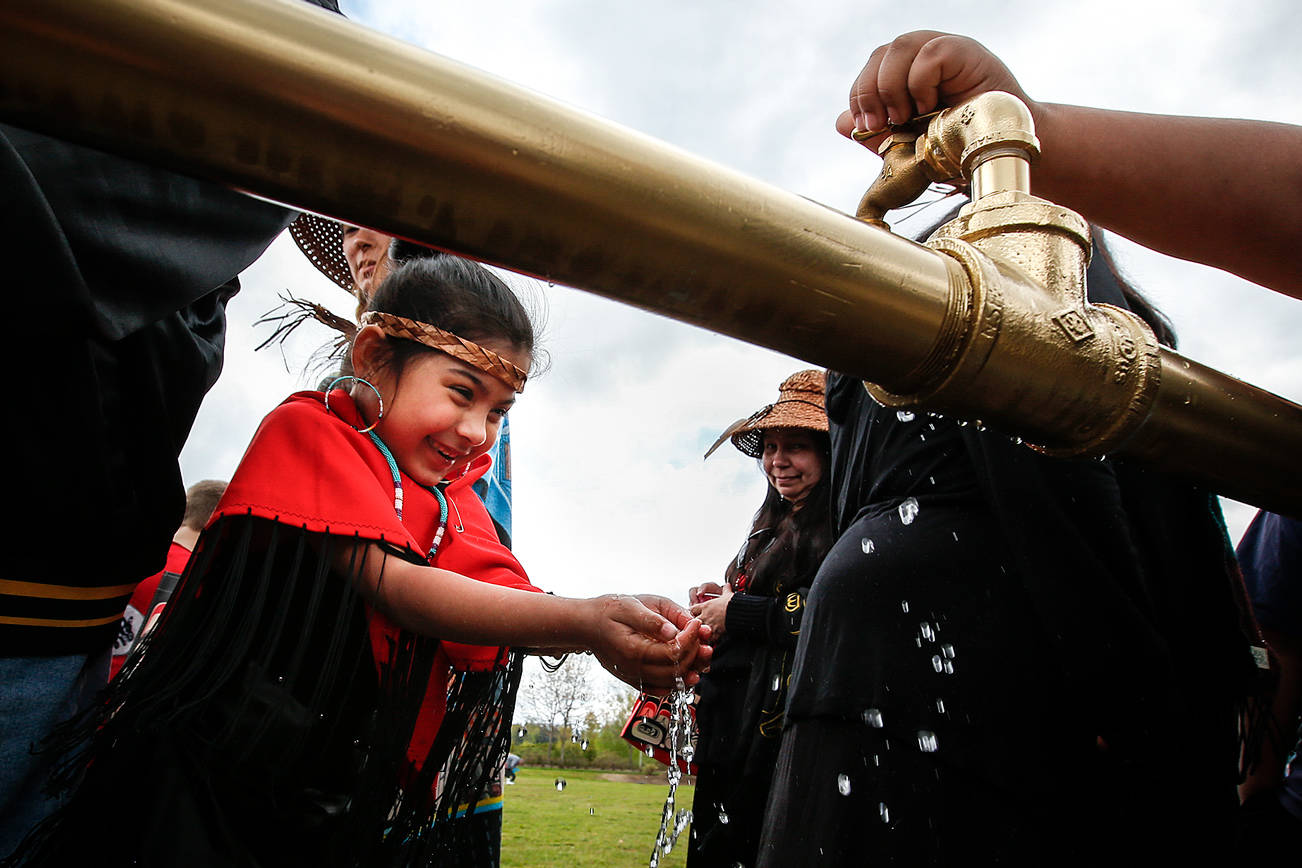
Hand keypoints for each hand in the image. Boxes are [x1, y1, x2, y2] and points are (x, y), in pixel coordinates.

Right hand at [585, 594, 712, 692]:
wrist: (585, 624)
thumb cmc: (607, 611)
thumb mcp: (630, 606)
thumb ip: (651, 620)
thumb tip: (673, 631)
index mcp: (634, 650)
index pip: (672, 652)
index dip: (690, 638)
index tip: (696, 623)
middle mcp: (634, 668)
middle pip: (675, 670)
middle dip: (695, 654)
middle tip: (705, 638)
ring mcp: (633, 675)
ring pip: (669, 683)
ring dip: (690, 670)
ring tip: (703, 655)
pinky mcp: (633, 677)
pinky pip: (658, 688)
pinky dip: (675, 683)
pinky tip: (686, 672)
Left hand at [688, 583, 732, 638]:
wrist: (740, 611)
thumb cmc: (733, 603)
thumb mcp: (728, 595)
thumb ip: (726, 590)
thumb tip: (727, 585)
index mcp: (706, 606)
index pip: (692, 609)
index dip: (693, 612)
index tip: (695, 614)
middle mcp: (705, 615)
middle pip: (692, 621)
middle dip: (694, 624)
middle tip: (697, 627)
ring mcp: (709, 624)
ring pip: (698, 630)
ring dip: (700, 633)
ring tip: (703, 636)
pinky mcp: (715, 632)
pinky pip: (708, 639)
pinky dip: (709, 640)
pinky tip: (711, 641)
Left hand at [835, 31, 1031, 152]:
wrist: (997, 151)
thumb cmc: (957, 147)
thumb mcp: (907, 145)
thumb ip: (876, 133)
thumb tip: (840, 121)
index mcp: (906, 73)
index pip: (870, 69)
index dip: (859, 95)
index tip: (866, 126)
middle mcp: (923, 55)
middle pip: (879, 54)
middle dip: (869, 92)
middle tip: (879, 124)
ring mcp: (944, 49)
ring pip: (899, 47)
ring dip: (892, 87)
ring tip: (906, 117)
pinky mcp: (965, 51)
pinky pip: (930, 54)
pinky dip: (922, 84)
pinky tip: (933, 107)